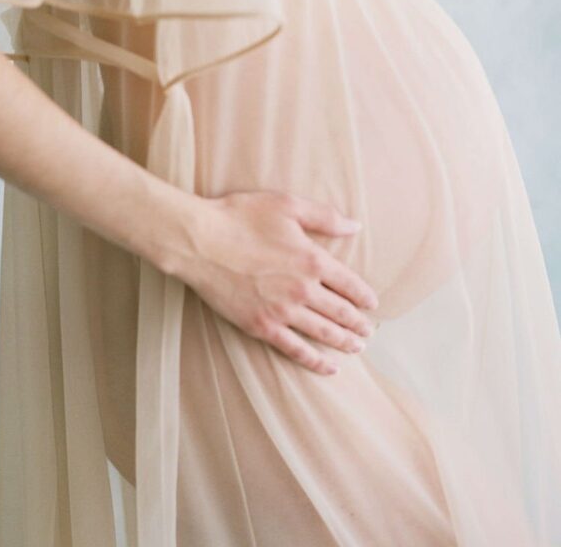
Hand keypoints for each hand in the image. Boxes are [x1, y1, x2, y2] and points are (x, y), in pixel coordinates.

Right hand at [184, 189, 379, 375]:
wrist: (200, 241)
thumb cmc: (240, 216)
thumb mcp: (286, 205)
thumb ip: (325, 217)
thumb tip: (355, 226)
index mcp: (312, 259)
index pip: (349, 283)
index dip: (364, 296)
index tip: (372, 304)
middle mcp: (303, 289)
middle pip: (340, 312)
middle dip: (358, 323)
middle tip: (368, 331)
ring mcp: (282, 311)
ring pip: (323, 332)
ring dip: (344, 342)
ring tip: (357, 347)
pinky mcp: (261, 326)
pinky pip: (296, 349)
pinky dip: (316, 361)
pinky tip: (329, 367)